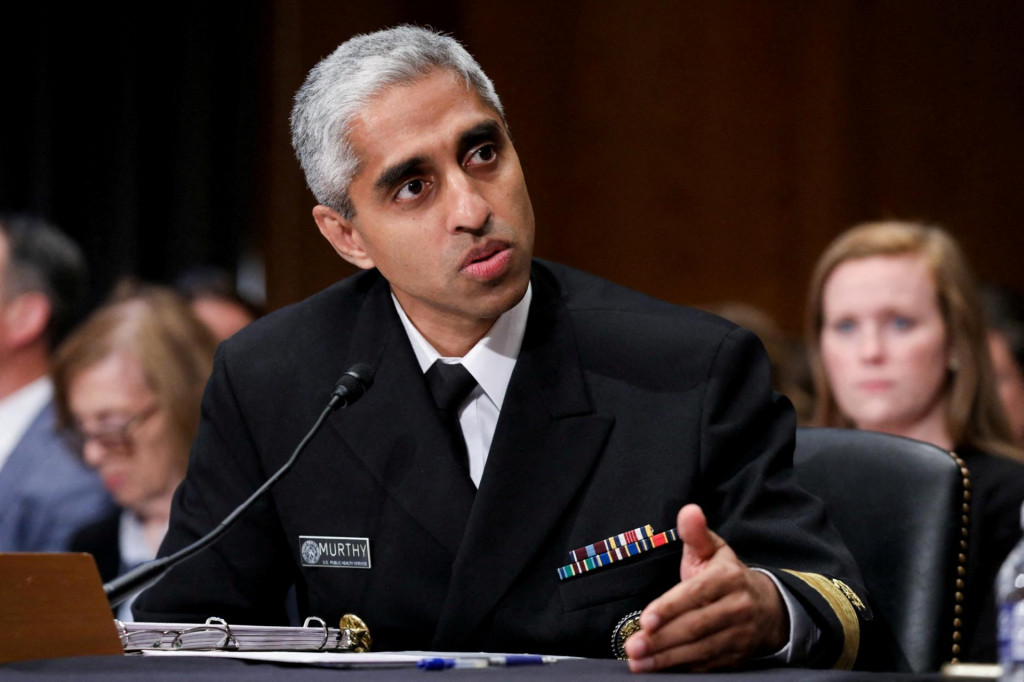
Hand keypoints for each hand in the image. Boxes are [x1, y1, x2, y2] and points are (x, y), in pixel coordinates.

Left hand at [623, 504, 787, 671]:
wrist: (767, 607)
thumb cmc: (726, 575)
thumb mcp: (713, 550)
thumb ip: (695, 533)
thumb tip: (688, 510)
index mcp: (728, 578)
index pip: (696, 594)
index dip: (670, 608)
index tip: (646, 620)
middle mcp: (737, 607)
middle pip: (695, 626)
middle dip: (662, 639)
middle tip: (633, 647)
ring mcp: (738, 635)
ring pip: (700, 649)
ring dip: (666, 659)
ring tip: (638, 663)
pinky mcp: (736, 657)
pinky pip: (707, 665)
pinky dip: (681, 669)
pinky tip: (658, 670)